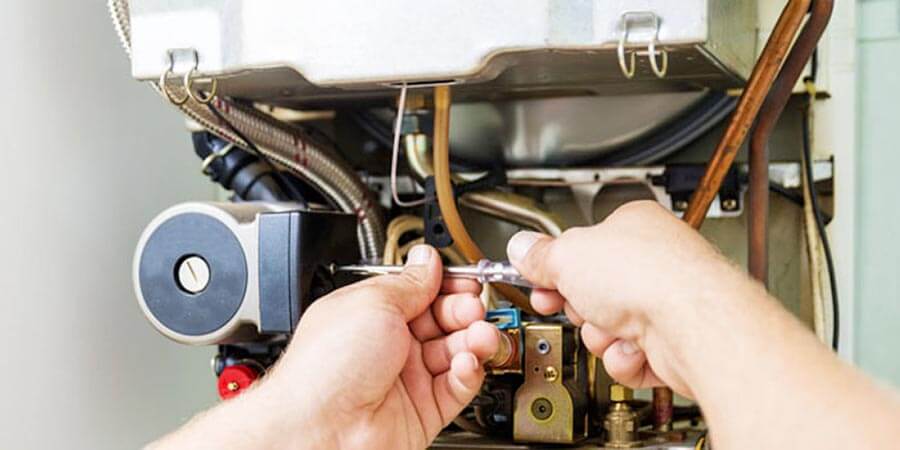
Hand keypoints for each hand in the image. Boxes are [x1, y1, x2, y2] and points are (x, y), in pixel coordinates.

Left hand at [149, 245, 499, 449]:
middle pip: (442, 320)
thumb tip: (428, 260)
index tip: (465, 279)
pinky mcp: (423, 411)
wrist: (320, 428)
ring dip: (473, 339)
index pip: (420, 291)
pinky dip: (468, 372)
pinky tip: (466, 362)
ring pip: (455, 352)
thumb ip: (409, 282)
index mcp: (371, 314)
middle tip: (472, 306)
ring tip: (479, 334)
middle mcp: (389, 345)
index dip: (445, 284)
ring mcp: (406, 379)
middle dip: (463, 309)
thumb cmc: (325, 368)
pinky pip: (457, 387)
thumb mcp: (373, 303)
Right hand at [506, 201, 752, 397]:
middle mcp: (653, 262)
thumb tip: (521, 248)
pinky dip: (624, 359)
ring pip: (606, 329)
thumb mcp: (568, 256)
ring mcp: (665, 304)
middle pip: (591, 291)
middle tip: (577, 303)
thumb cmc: (649, 277)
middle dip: (579, 306)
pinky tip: (634, 348)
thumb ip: (539, 255)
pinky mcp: (672, 344)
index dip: (554, 265)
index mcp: (633, 226)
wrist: (693, 325)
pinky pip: (627, 357)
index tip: (537, 277)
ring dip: (600, 335)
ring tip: (613, 327)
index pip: (582, 245)